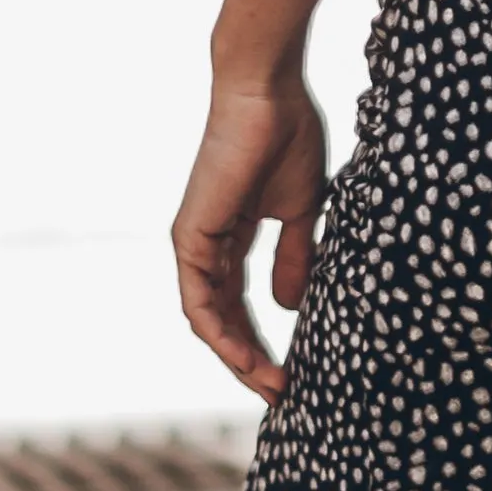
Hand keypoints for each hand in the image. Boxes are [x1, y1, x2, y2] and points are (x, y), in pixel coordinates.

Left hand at [173, 76, 327, 398]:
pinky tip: (245, 358)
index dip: (262, 342)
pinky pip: (200, 301)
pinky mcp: (191, 238)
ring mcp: (196, 243)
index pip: (239, 305)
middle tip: (282, 395)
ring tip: (270, 386)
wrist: (266, 95)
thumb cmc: (287, 138)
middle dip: (251, 360)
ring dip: (237, 357)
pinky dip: (220, 334)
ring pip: (208, 320)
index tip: (291, 374)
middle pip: (223, 320)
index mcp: (232, 238)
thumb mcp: (300, 213)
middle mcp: (207, 246)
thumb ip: (293, 259)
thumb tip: (289, 308)